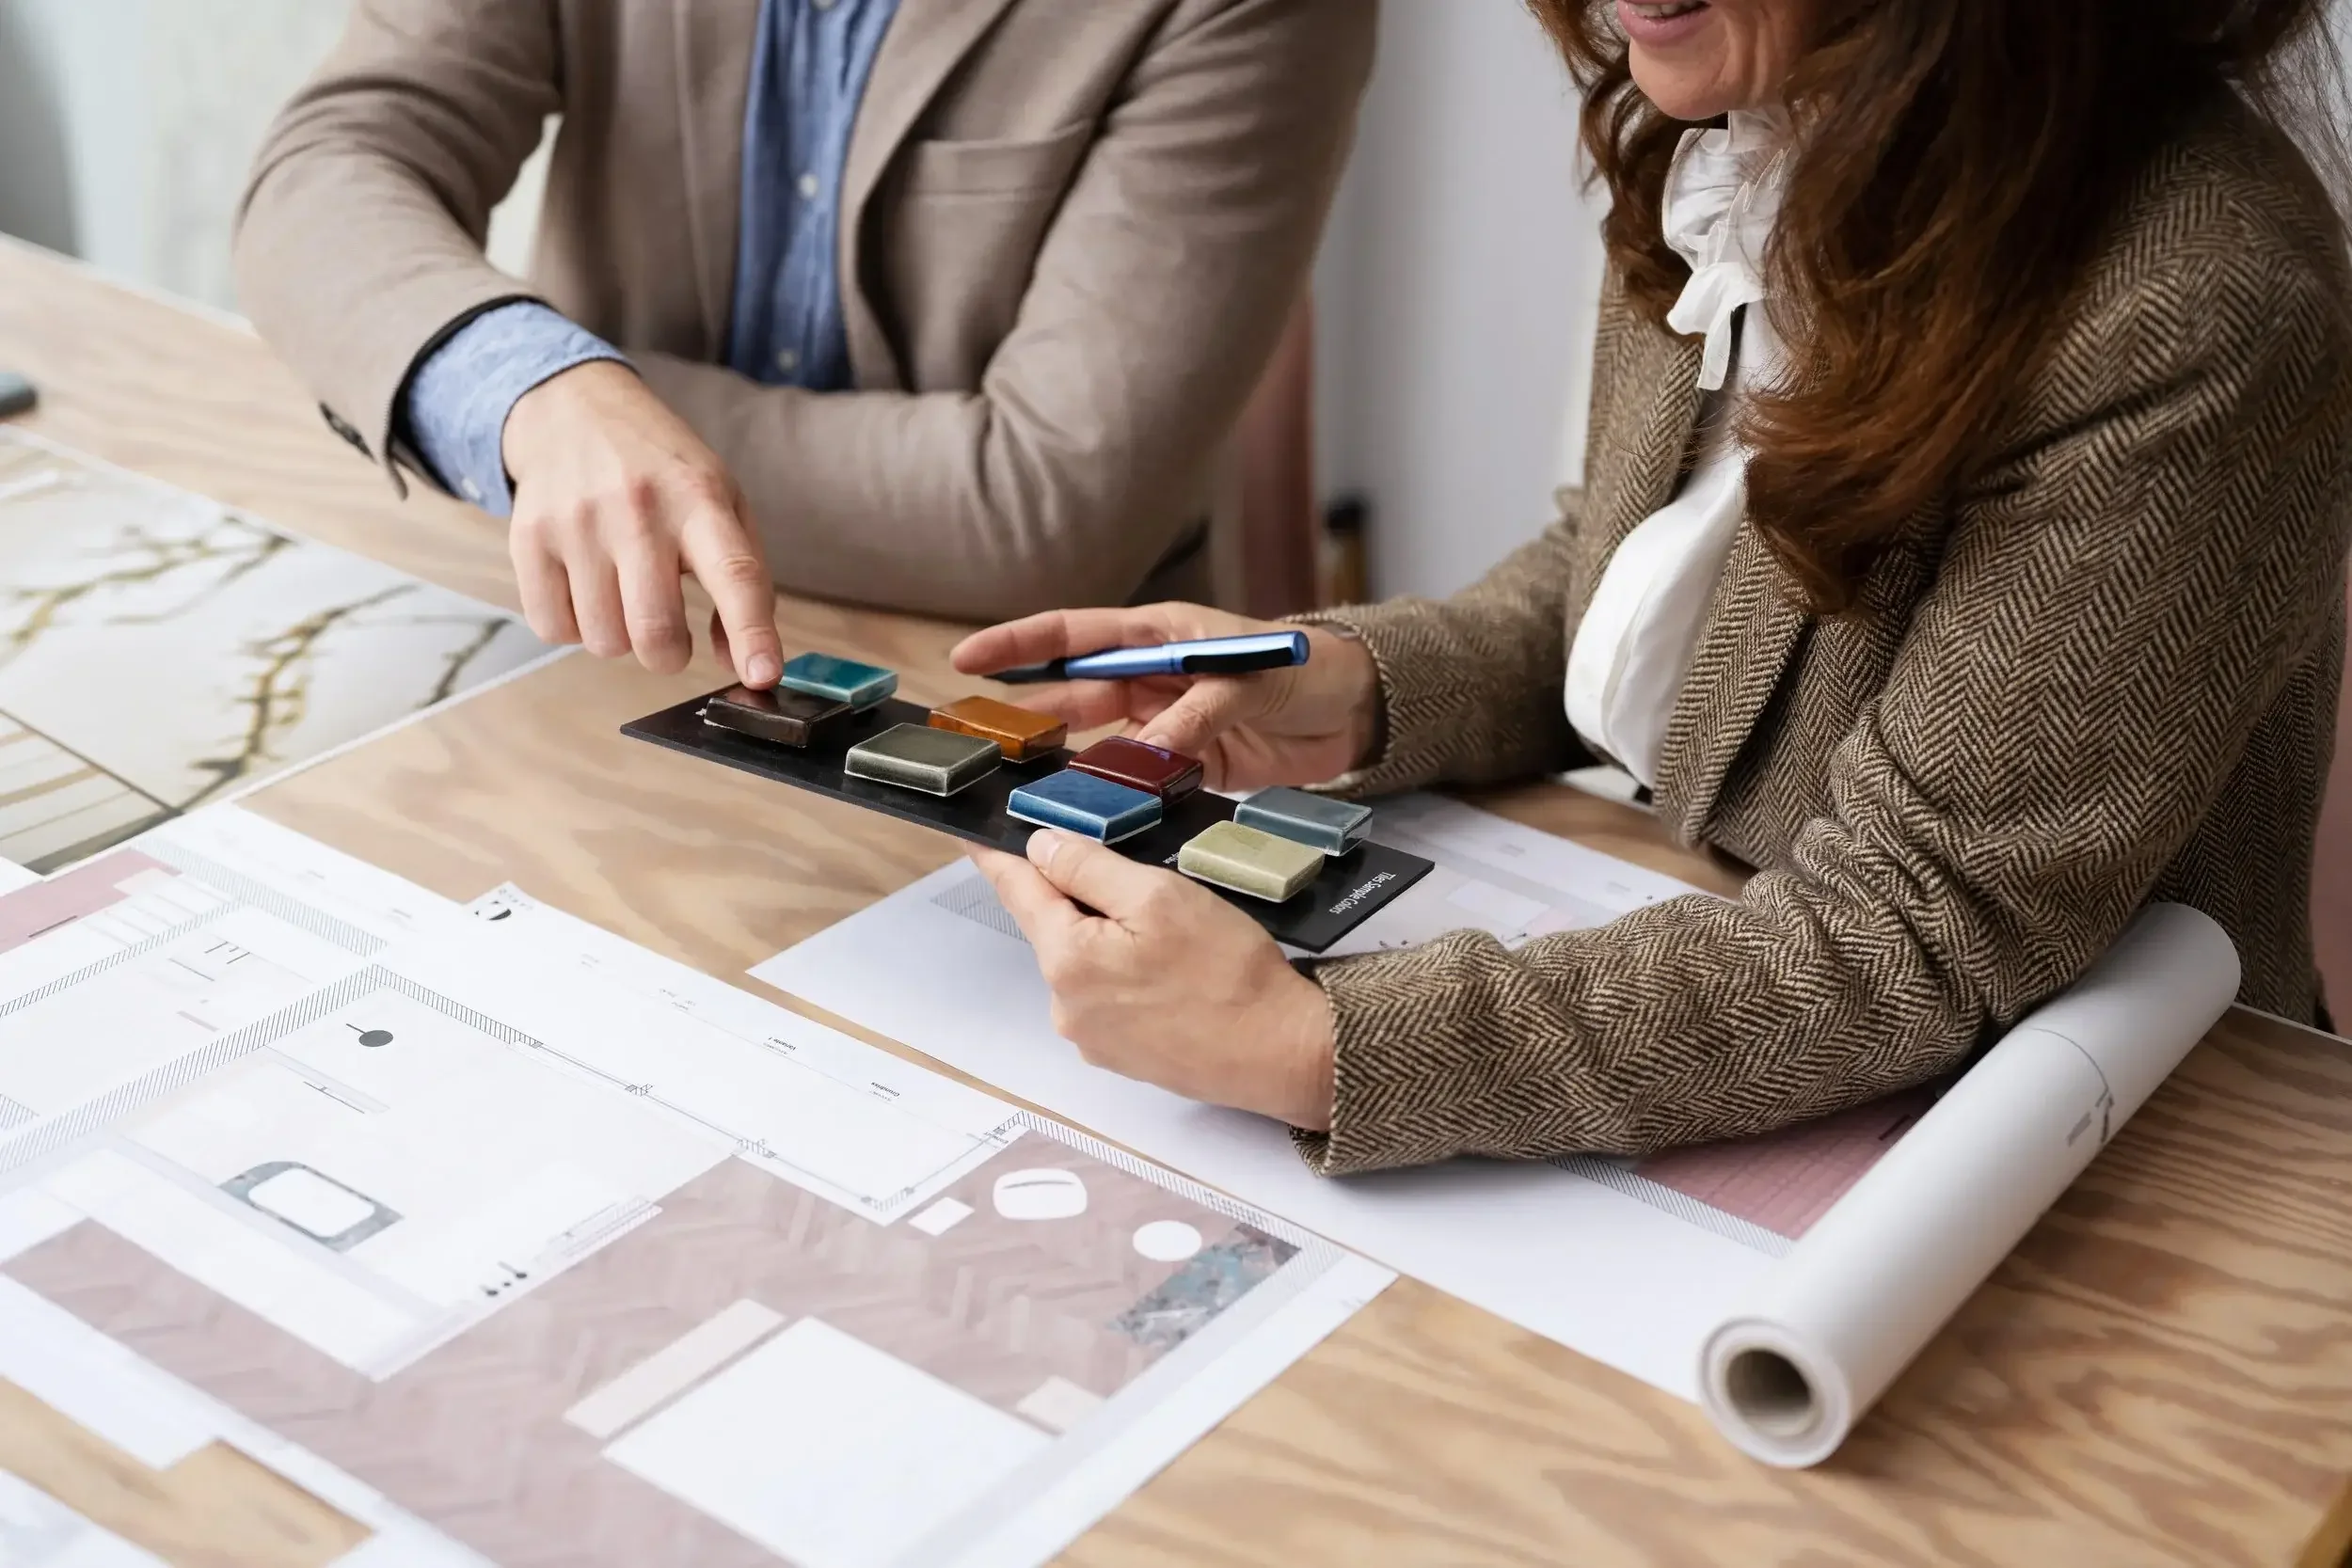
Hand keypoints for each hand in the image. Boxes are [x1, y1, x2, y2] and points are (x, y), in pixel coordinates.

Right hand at [502, 361, 781, 686]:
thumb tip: (742, 660)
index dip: (752, 633)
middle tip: (671, 635)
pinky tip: (587, 591)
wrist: (575, 410)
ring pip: (604, 641)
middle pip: (656, 631)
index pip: (735, 574)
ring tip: (623, 594)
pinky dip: (574, 628)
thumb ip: (744, 580)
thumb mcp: (722, 501)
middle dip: (670, 654)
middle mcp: (637, 508)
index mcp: (699, 498)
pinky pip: (553, 629)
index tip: (763, 674)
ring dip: (620, 638)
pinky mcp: (528, 538)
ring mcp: (577, 523)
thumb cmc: (661, 469)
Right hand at [950, 603, 1379, 793]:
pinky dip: (1117, 796)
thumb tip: (1147, 750)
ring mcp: (1166, 722)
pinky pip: (1138, 779)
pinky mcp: (1189, 764)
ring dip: (1067, 765)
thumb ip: (1198, 712)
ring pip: (1098, 744)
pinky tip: (1092, 814)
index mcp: (1158, 635)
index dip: (1018, 645)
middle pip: (1072, 696)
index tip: (968, 659)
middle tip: (982, 744)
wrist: (1359, 710)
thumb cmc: (1309, 669)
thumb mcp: (1252, 681)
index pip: (1073, 635)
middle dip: (1026, 718)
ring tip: (1023, 786)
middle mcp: (1152, 676)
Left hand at [970, 832, 1335, 1129]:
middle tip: (1137, 878)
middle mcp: (1066, 1005)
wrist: (1281, 1052)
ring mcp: (1092, 1037)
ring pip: (1085, 961)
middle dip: (1082, 897)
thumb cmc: (1229, 973)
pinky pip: (1108, 995)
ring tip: (1172, 935)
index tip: (975, 837)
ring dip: (1110, 937)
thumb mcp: (1159, 896)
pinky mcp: (1120, 1055)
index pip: (1018, 891)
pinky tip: (1174, 971)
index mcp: (1067, 959)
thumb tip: (1041, 847)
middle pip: (1055, 927)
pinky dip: (1128, 972)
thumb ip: (1090, 868)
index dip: (999, 857)